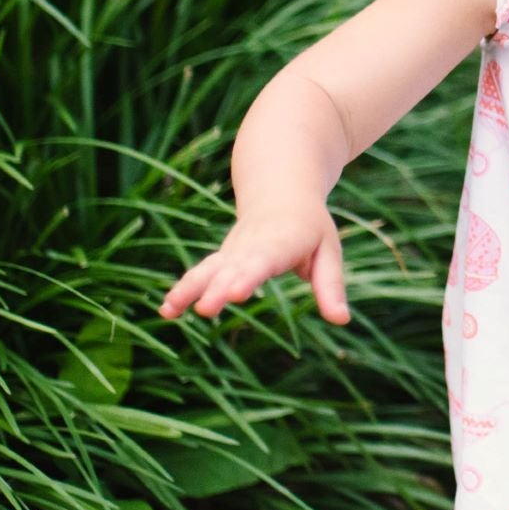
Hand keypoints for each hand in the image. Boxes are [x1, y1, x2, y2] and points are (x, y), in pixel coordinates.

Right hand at [158, 203, 350, 324]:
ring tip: (170, 310)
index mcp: (282, 242)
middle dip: (217, 288)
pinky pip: (201, 273)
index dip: (249, 276)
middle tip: (207, 309)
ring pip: (208, 268)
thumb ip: (331, 285)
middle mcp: (252, 246)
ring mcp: (233, 251)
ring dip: (189, 288)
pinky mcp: (222, 259)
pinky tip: (167, 311)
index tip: (236, 293)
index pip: (264, 261)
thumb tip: (341, 320)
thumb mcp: (328, 250)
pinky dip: (183, 289)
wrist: (280, 189)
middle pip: (232, 268)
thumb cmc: (310, 226)